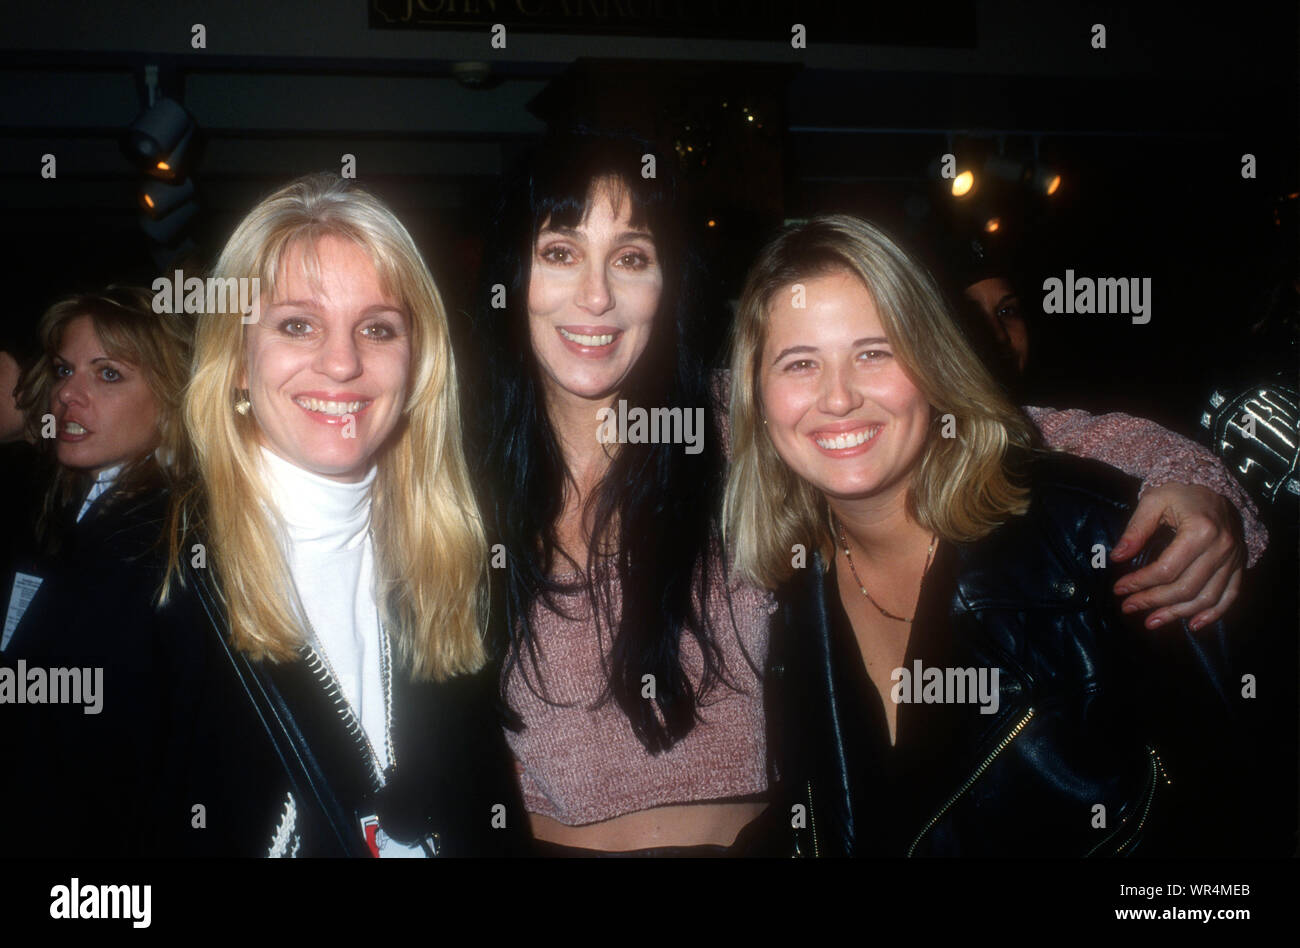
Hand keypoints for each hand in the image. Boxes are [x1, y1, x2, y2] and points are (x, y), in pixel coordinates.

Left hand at [1110, 482, 1244, 630]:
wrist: (1212, 484)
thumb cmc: (1179, 491)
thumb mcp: (1153, 502)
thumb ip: (1135, 530)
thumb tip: (1116, 557)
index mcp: (1200, 531)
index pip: (1166, 569)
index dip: (1140, 583)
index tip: (1119, 589)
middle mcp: (1221, 548)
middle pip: (1186, 588)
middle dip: (1153, 601)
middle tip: (1128, 607)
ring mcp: (1233, 558)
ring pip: (1207, 597)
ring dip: (1177, 614)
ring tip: (1151, 621)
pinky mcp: (1239, 565)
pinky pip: (1230, 596)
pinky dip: (1213, 614)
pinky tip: (1192, 624)